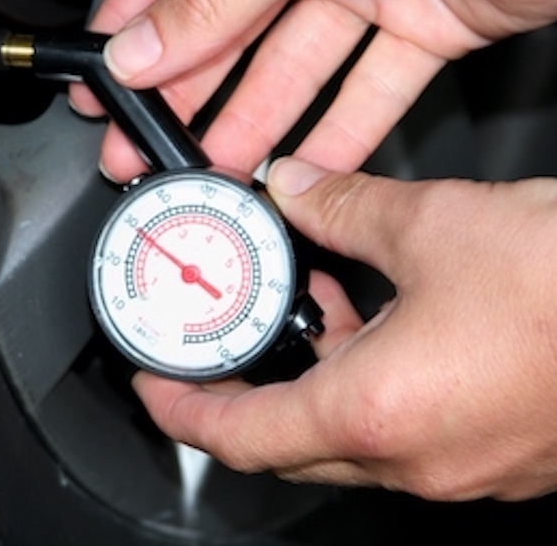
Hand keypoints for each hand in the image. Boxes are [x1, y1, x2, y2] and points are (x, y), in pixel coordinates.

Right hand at [71, 0, 556, 179]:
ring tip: (212, 172)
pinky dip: (337, 135)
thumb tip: (139, 47)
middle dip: (183, 92)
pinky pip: (368, 89)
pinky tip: (301, 169)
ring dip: (252, 124)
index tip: (100, 78)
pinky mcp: (425, 22)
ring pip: (294, 66)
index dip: (133, 23)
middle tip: (143, 145)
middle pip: (230, 25)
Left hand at [133, 157, 556, 500]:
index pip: (237, 435)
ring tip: (300, 303)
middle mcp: (417, 460)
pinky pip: (406, 429)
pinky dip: (371, 381)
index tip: (152, 382)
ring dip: (313, 378)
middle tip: (214, 343)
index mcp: (377, 414)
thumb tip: (293, 184)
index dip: (180, 410)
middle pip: (286, 445)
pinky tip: (377, 319)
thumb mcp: (433, 222)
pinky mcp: (500, 452)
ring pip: (349, 436)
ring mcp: (463, 467)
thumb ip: (342, 203)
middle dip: (240, 394)